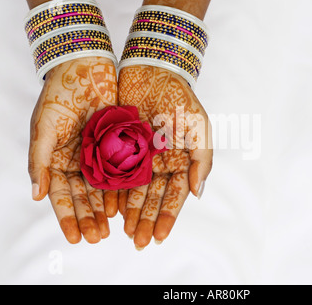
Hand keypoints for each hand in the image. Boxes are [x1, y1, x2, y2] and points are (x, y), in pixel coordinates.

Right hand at [28, 57, 117, 243]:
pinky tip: (122, 205)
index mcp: (53, 160)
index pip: (59, 195)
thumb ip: (39, 161)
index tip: (74, 238)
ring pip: (99, 189)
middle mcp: (74, 161)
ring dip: (102, 209)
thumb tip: (36, 195)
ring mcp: (94, 155)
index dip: (66, 217)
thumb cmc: (58, 95)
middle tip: (96, 238)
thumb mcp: (43, 128)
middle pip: (81, 197)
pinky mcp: (113, 146)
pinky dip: (118, 189)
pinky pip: (117, 172)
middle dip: (87, 218)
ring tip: (109, 229)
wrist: (85, 68)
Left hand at [117, 65, 212, 248]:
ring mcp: (140, 157)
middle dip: (146, 220)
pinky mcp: (120, 148)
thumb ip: (202, 159)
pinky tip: (109, 207)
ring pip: (134, 191)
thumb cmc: (180, 97)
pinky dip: (113, 191)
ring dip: (130, 211)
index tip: (159, 237)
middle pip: (152, 198)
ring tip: (123, 230)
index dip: (167, 217)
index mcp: (181, 162)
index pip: (175, 196)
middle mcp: (160, 164)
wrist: (153, 70)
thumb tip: (198, 193)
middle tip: (138, 242)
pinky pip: (115, 173)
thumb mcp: (199, 126)